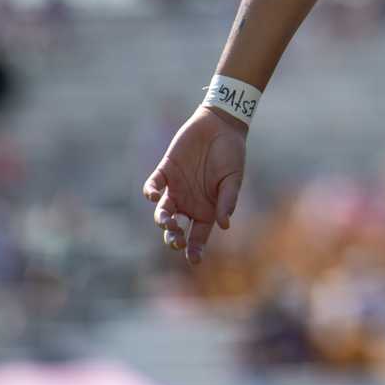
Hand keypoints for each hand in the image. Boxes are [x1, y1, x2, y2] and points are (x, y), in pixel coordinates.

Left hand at [142, 106, 246, 266]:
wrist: (221, 125)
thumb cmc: (231, 154)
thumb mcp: (233, 178)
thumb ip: (227, 200)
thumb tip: (224, 225)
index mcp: (207, 210)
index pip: (198, 236)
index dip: (195, 249)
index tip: (193, 259)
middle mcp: (189, 203)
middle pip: (177, 228)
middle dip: (174, 238)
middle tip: (176, 240)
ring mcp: (176, 188)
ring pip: (163, 211)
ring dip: (163, 219)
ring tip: (167, 220)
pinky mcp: (165, 171)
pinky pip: (154, 185)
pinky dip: (151, 191)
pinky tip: (154, 196)